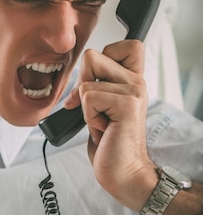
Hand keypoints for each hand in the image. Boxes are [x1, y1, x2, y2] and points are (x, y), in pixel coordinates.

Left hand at [64, 40, 157, 210]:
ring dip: (86, 107)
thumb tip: (77, 78)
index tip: (99, 85)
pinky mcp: (126, 104)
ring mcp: (134, 91)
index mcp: (133, 79)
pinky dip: (88, 116)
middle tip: (96, 110)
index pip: (124, 44)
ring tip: (102, 122)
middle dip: (83, 85)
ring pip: (87, 82)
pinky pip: (88, 96)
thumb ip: (95, 86)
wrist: (123, 171)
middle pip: (93, 57)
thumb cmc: (110, 143)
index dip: (101, 58)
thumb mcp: (100, 108)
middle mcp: (137, 81)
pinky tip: (103, 129)